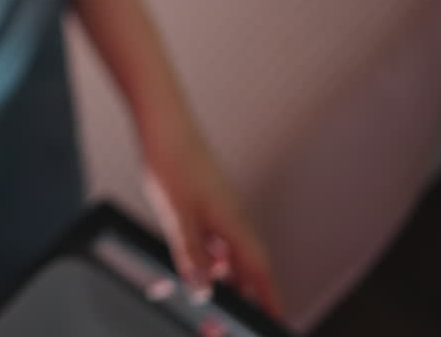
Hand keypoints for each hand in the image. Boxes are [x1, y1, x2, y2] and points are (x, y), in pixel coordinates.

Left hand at [141, 112, 283, 317]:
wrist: (163, 124)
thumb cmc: (173, 160)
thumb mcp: (177, 217)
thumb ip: (190, 255)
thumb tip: (202, 288)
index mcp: (233, 223)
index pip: (260, 271)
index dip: (270, 298)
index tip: (277, 320)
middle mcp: (232, 218)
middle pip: (246, 267)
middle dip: (244, 295)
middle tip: (233, 315)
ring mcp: (219, 210)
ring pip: (226, 254)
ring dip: (219, 277)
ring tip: (207, 297)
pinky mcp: (205, 203)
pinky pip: (212, 239)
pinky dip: (204, 256)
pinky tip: (190, 264)